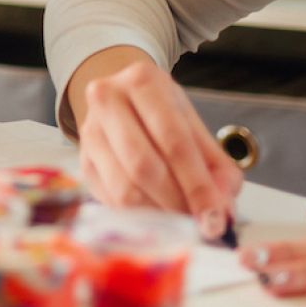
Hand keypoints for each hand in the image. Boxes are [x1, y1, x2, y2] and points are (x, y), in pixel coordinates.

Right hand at [67, 48, 241, 232]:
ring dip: (159, 215)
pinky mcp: (84, 162)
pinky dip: (141, 218)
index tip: (216, 218)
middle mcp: (108, 99)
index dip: (197, 184)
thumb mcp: (194, 126)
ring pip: (125, 188)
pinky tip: (160, 219)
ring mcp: (90, 132)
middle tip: (200, 225)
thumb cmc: (162, 115)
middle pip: (144, 165)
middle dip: (177, 202)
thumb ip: (217, 168)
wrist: (121, 100)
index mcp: (143, 81)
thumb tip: (222, 213)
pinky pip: (113, 201)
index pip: (174, 140)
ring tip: (183, 223)